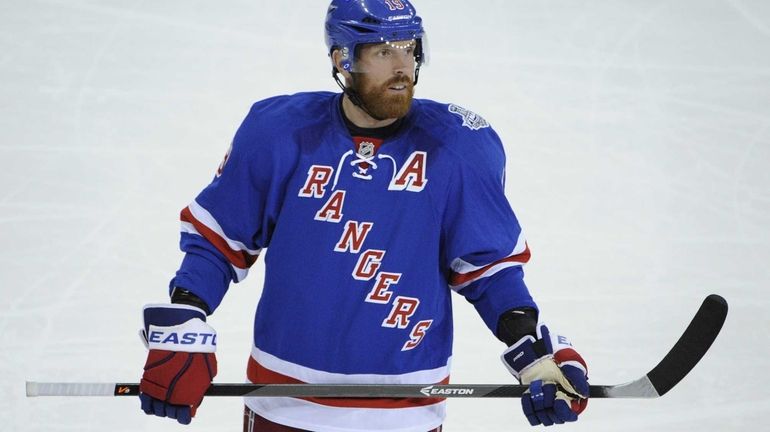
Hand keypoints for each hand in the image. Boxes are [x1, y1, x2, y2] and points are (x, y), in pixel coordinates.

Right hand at [139, 304, 217, 423]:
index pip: (184, 417)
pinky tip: (152, 400)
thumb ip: (202, 385)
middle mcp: (173, 395)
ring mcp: (159, 388)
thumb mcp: (208, 369)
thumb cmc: (197, 349)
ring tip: (164, 401)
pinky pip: (144, 399)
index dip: (185, 416)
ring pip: (156, 409)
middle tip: (175, 404)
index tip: (186, 413)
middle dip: (172, 411)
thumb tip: (198, 397)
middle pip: (169, 414)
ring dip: (160, 407)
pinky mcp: (148, 380)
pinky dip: (147, 402)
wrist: (181, 332)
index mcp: (189, 394)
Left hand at [501, 324, 588, 425]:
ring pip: (544, 418)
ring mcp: (545, 400)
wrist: (534, 347)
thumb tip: (584, 394)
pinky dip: (528, 407)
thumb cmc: (555, 351)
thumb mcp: (570, 360)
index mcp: (571, 394)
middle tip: (547, 386)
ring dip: (538, 403)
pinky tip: (527, 394)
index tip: (558, 400)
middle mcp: (559, 400)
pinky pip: (531, 415)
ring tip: (537, 385)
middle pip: (556, 418)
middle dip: (550, 404)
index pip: (571, 414)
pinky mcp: (532, 399)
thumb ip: (578, 378)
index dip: (565, 412)